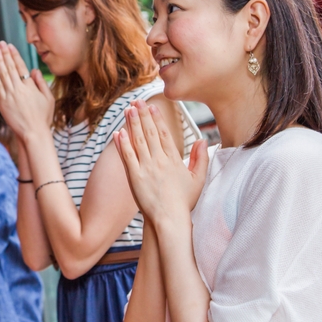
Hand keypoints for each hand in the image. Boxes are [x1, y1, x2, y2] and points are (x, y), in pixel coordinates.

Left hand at [0, 42, 53, 145]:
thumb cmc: (43, 117)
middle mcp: (19, 89)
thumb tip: (34, 70)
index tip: (10, 46)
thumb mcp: (48, 98)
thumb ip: (41, 83)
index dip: (14, 55)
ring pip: (3, 75)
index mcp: (30, 86)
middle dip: (4, 54)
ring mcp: (10, 96)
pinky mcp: (3, 103)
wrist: (33, 133)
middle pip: (10, 68)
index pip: (20, 67)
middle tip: (0, 43)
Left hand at [114, 99, 208, 223]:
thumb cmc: (183, 202)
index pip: (165, 134)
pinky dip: (123, 144)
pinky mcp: (135, 177)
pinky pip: (128, 157)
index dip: (158, 119)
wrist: (170, 219)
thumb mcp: (197, 179)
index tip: (152, 106)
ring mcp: (147, 168)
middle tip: (137, 101)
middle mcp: (160, 161)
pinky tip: (118, 132)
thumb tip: (203, 140)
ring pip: (138, 141)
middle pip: (150, 133)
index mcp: (174, 160)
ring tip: (128, 109)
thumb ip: (200, 159)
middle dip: (143, 115)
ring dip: (132, 124)